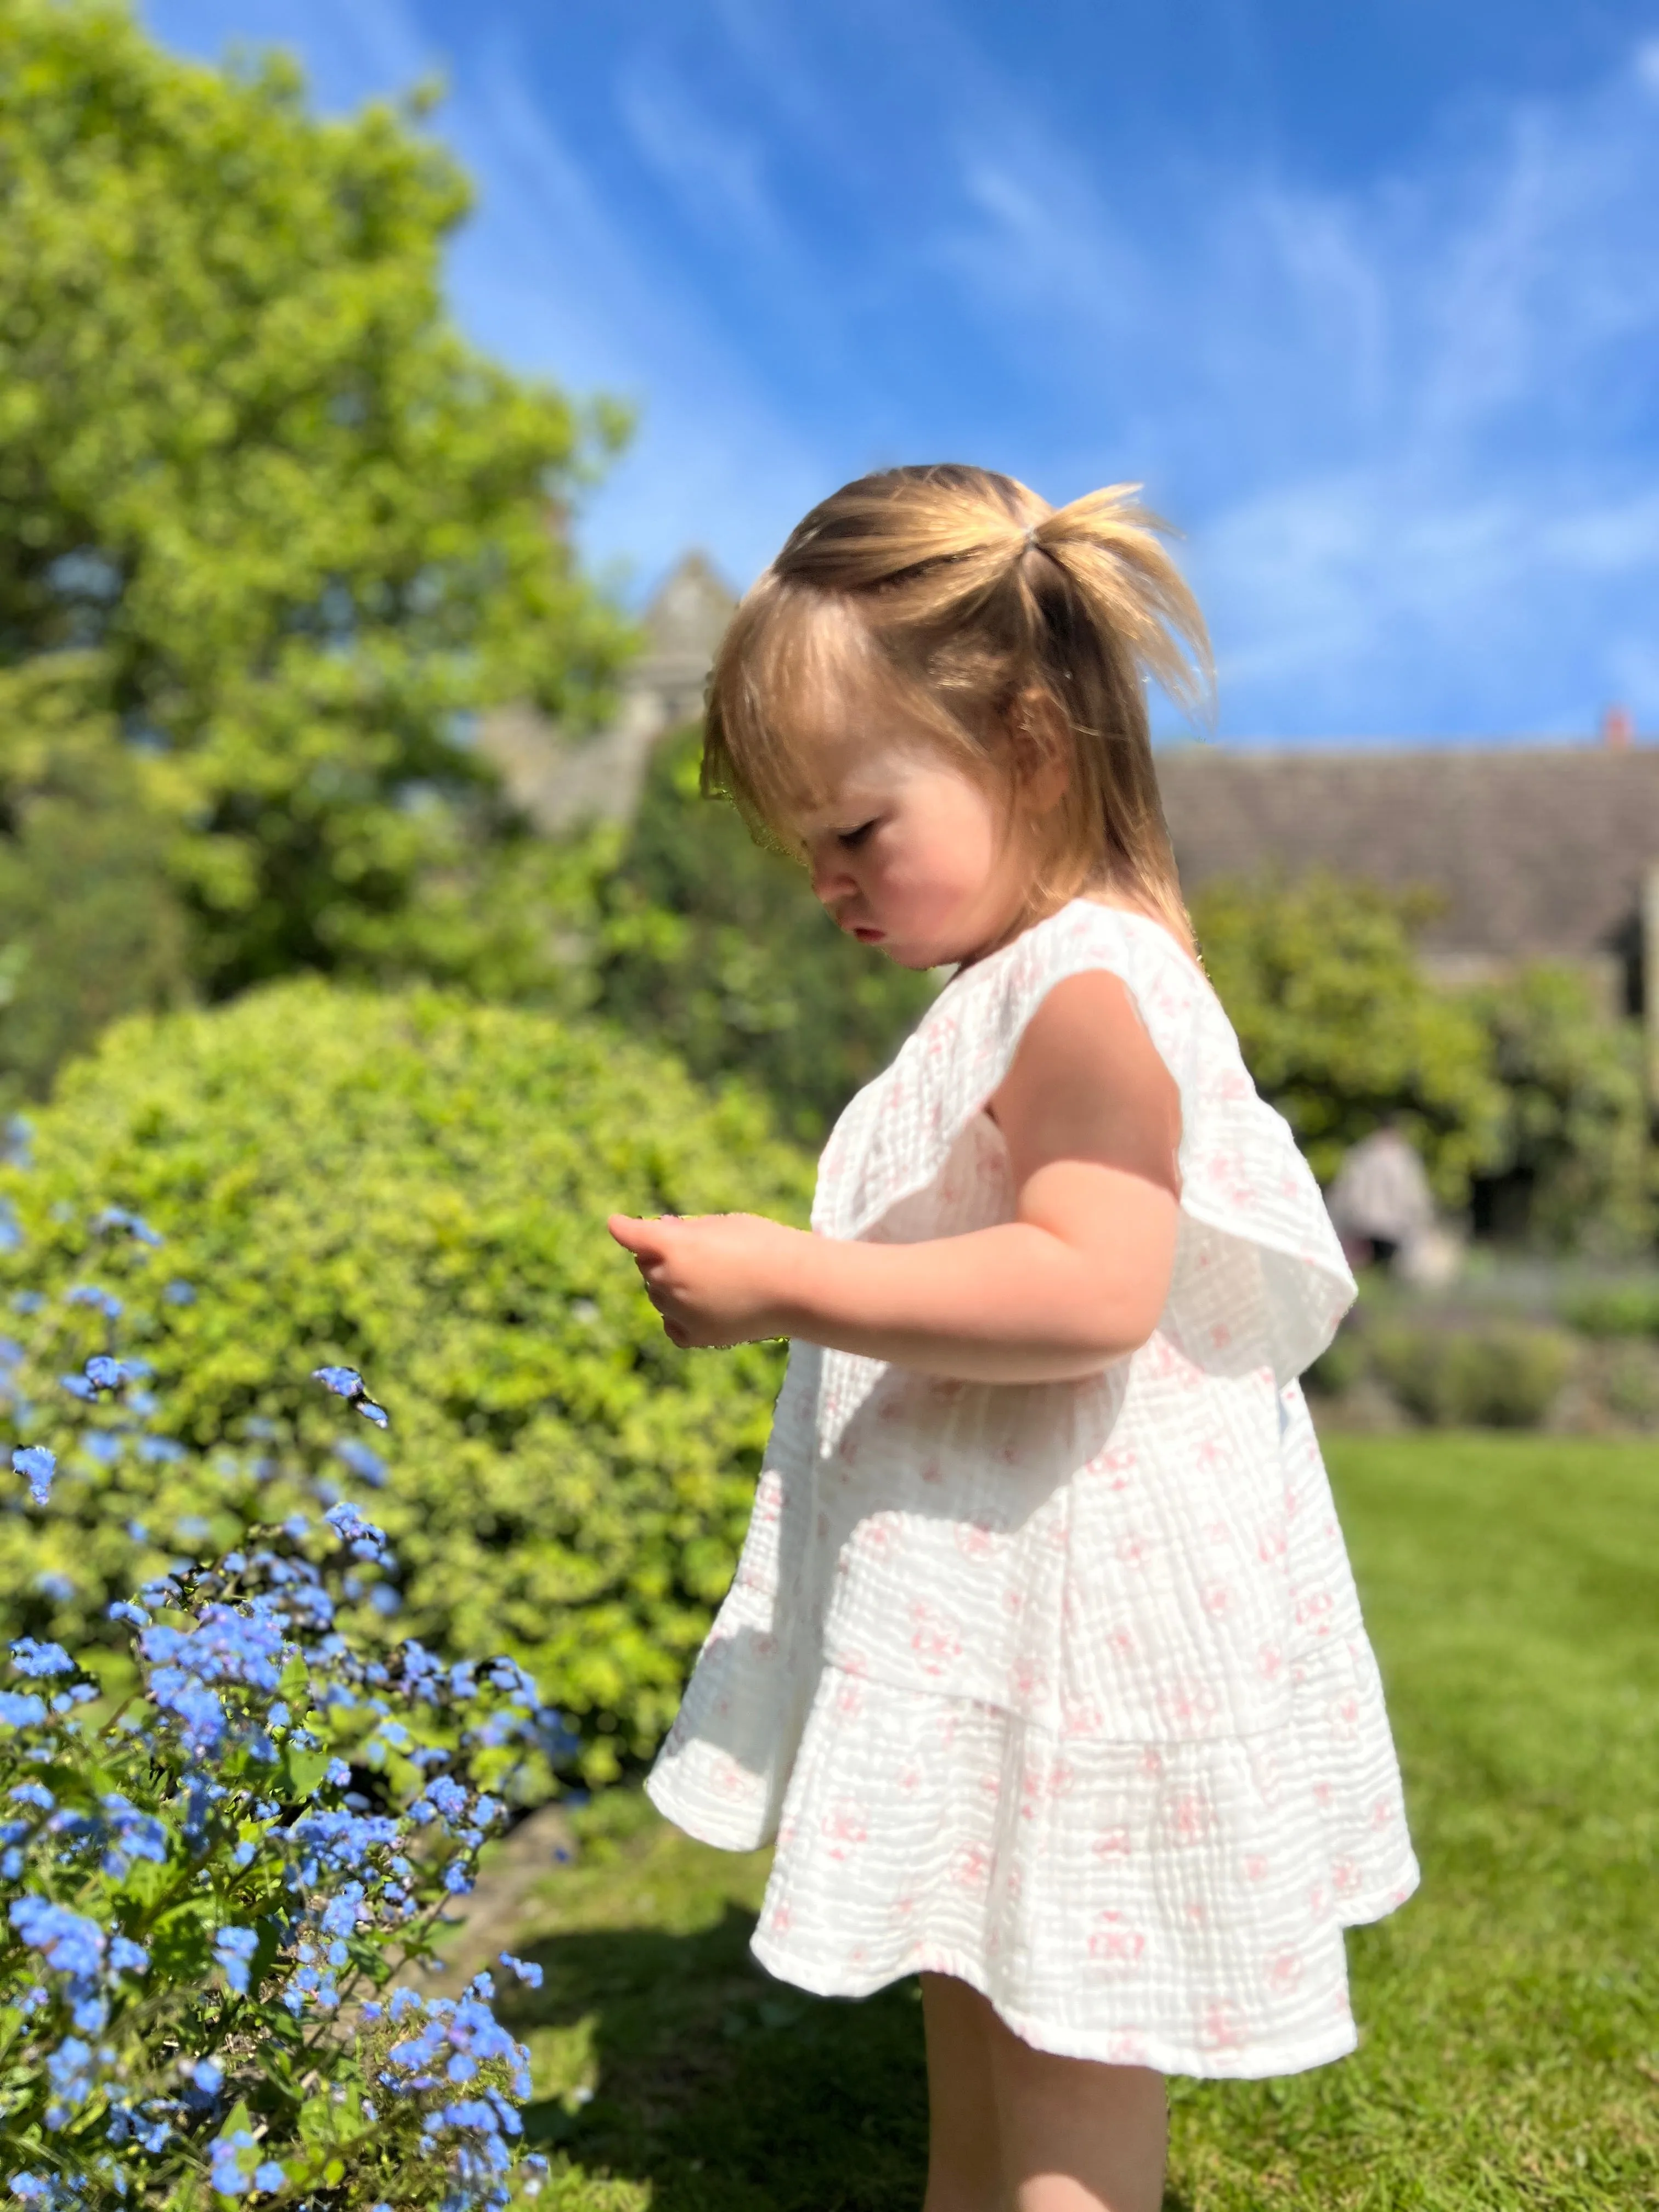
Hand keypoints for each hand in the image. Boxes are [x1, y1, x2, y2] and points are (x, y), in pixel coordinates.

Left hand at [606, 1212, 802, 1348]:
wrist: (798, 1288)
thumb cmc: (765, 1245)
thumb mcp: (723, 1225)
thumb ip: (687, 1230)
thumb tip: (661, 1231)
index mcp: (673, 1247)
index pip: (634, 1236)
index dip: (623, 1228)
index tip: (615, 1224)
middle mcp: (669, 1281)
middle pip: (647, 1265)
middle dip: (660, 1254)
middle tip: (691, 1248)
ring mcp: (680, 1312)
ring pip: (658, 1294)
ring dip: (670, 1282)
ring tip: (711, 1275)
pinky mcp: (695, 1336)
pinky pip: (671, 1324)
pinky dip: (676, 1314)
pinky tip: (698, 1305)